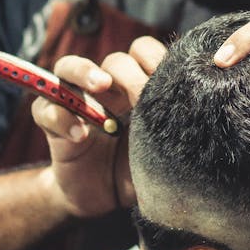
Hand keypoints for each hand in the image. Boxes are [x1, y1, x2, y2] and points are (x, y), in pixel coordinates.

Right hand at [32, 36, 166, 215]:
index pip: (142, 51)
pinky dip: (61, 117)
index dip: (152, 58)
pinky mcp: (53, 124)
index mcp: (136, 86)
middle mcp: (106, 89)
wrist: (104, 198)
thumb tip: (204, 112)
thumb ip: (173, 129)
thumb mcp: (161, 149)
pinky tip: (81, 136)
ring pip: (66, 67)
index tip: (164, 80)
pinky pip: (45, 110)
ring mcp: (76, 103)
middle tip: (136, 93)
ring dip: (83, 71)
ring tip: (99, 86)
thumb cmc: (138, 169)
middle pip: (111, 60)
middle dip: (125, 72)